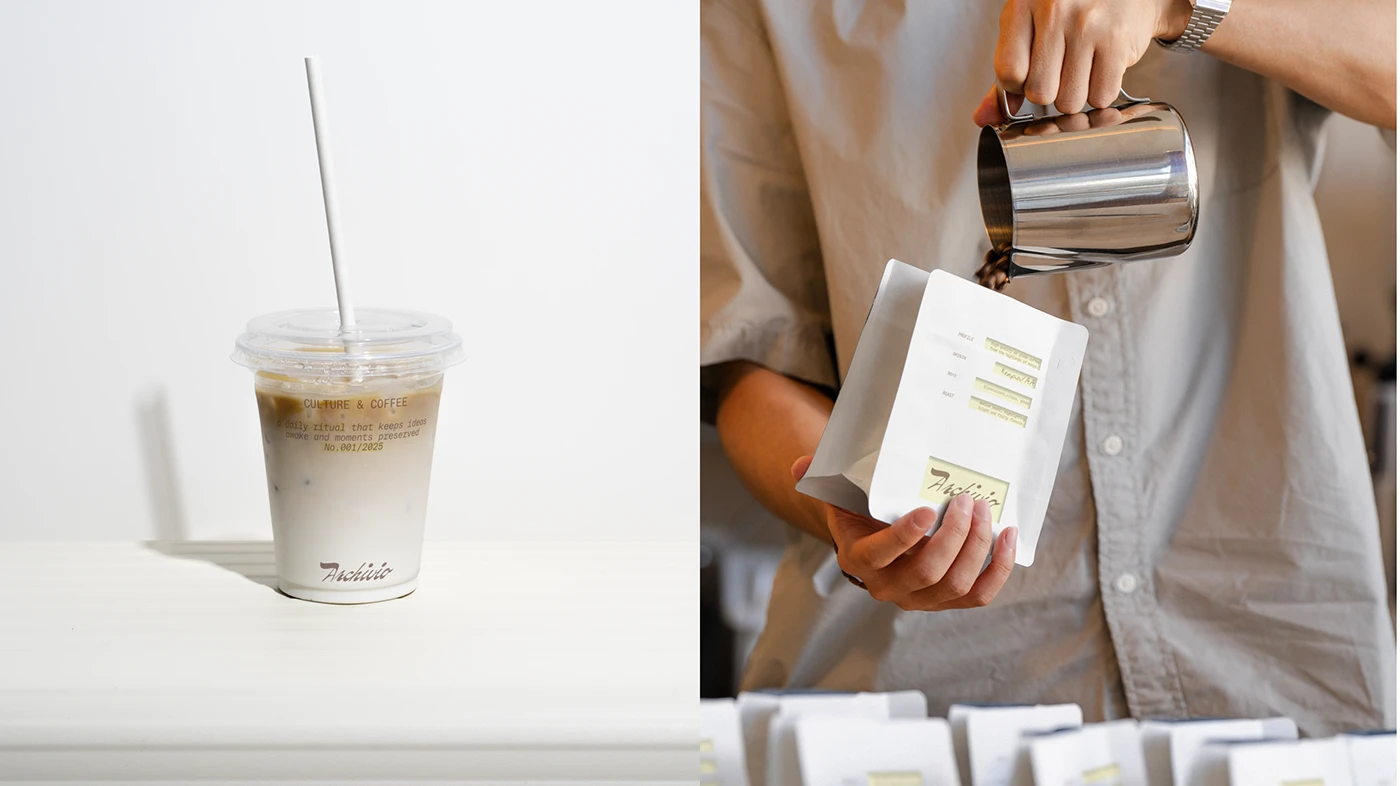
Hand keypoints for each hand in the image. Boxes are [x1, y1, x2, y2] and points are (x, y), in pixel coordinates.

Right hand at [791, 456, 1017, 610]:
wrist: (875, 538)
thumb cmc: (860, 510)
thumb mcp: (837, 492)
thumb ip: (819, 476)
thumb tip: (801, 465)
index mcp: (859, 560)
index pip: (882, 555)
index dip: (906, 537)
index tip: (928, 509)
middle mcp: (889, 587)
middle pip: (929, 572)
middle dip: (954, 536)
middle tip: (967, 500)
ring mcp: (921, 599)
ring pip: (957, 584)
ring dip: (977, 546)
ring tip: (985, 510)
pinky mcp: (949, 600)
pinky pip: (980, 595)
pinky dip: (1000, 568)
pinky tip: (1008, 536)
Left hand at [972, 0, 1191, 125]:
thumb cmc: (1068, 8)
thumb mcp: (1027, 27)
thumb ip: (1006, 71)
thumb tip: (984, 118)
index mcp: (1022, 6)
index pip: (1008, 73)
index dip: (1017, 85)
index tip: (1029, 73)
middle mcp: (1054, 12)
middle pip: (1040, 93)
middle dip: (1049, 93)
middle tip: (1059, 72)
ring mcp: (1088, 25)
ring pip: (1070, 101)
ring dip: (1076, 96)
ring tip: (1080, 68)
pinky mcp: (1117, 40)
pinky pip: (1101, 96)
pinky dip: (1100, 93)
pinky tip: (1099, 69)